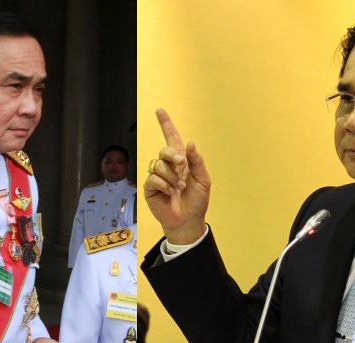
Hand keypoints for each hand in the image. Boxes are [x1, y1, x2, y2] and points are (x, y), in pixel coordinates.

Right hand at [144, 108, 211, 243]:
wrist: (188, 220)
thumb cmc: (197, 201)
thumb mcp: (203, 180)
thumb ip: (197, 161)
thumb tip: (190, 143)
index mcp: (181, 161)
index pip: (172, 138)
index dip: (166, 124)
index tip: (159, 110)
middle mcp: (168, 166)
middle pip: (164, 150)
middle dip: (173, 156)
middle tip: (182, 166)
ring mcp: (158, 176)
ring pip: (159, 165)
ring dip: (172, 177)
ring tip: (179, 188)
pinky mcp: (150, 188)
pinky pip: (154, 178)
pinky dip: (165, 185)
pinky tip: (171, 193)